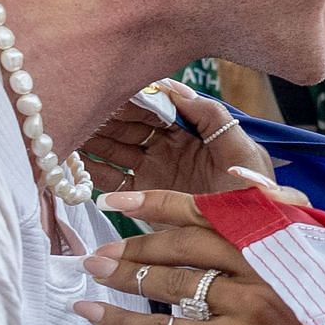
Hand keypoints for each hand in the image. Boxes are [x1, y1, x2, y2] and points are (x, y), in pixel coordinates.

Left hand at [75, 188, 324, 324]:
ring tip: (94, 273)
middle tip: (101, 248)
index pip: (211, 210)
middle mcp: (265, 263)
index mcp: (282, 238)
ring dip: (126, 276)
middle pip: (185, 243)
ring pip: (173, 282)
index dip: (161, 202)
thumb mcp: (318, 266)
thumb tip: (233, 203)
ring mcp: (249, 305)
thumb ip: (277, 235)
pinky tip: (95, 315)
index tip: (121, 199)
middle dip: (136, 244)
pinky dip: (124, 323)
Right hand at [80, 78, 273, 196]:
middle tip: (77, 109)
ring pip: (114, 148)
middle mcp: (167, 144)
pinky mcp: (144, 195)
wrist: (256, 238)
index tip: (105, 89)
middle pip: (128, 124)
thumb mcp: (241, 151)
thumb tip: (174, 86)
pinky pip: (112, 180)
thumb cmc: (257, 191)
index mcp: (190, 126)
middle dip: (103, 115)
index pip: (152, 105)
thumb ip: (212, 117)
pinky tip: (73, 163)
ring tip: (67, 130)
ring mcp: (153, 169)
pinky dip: (92, 172)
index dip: (129, 96)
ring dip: (92, 139)